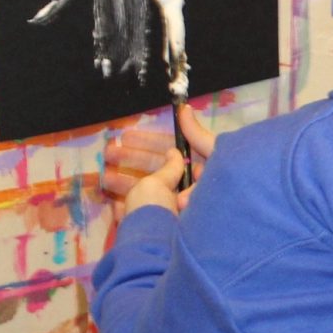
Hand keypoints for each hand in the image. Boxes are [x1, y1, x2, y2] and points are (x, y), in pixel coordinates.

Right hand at [101, 105, 217, 213]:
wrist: (228, 220)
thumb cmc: (222, 184)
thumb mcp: (213, 154)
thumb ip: (197, 134)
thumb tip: (184, 109)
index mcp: (196, 167)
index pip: (166, 151)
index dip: (146, 143)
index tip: (125, 136)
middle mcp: (186, 185)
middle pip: (153, 169)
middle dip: (130, 161)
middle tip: (108, 154)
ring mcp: (176, 205)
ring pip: (147, 191)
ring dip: (125, 183)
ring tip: (104, 178)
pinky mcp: (168, 224)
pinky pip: (147, 212)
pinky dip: (130, 207)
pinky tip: (113, 202)